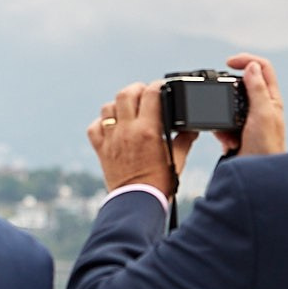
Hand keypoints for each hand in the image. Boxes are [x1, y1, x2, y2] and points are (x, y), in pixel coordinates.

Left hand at [89, 82, 194, 196]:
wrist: (137, 202)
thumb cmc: (159, 183)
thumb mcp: (178, 160)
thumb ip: (184, 140)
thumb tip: (192, 129)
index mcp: (148, 130)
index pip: (152, 94)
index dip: (159, 86)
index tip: (163, 87)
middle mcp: (127, 131)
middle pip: (125, 94)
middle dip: (137, 89)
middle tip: (145, 94)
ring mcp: (111, 139)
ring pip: (107, 108)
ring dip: (119, 104)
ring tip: (129, 109)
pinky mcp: (100, 149)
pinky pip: (94, 128)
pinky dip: (101, 123)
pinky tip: (112, 127)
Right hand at [223, 55, 287, 156]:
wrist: (258, 174)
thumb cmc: (266, 147)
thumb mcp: (262, 114)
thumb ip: (257, 89)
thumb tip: (252, 66)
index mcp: (272, 99)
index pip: (262, 68)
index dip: (246, 60)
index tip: (227, 63)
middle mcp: (262, 106)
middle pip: (242, 84)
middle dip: (227, 91)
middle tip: (217, 96)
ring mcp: (249, 119)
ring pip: (228, 104)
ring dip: (222, 117)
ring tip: (228, 132)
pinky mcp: (237, 131)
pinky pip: (222, 123)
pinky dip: (221, 131)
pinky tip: (227, 142)